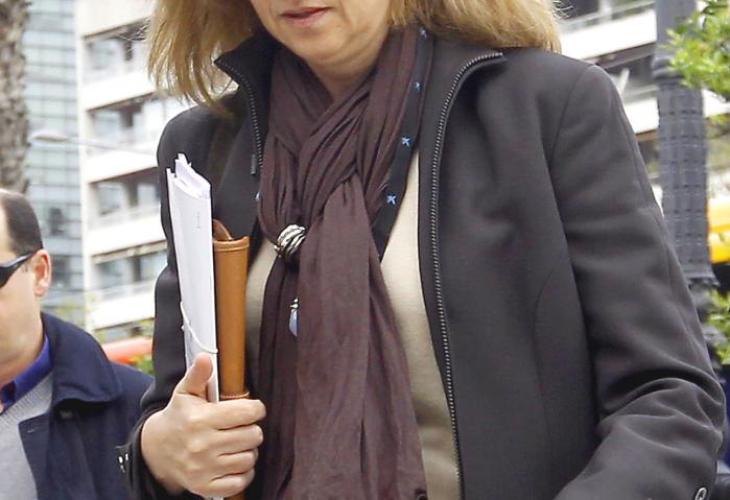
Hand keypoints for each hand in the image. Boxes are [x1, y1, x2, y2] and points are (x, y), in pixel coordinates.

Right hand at [141, 353, 265, 496]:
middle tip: (242, 426)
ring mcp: (204, 468)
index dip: (256, 408)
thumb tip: (205, 357)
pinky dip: (243, 472)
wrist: (156, 452)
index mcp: (200, 419)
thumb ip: (197, 375)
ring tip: (236, 443)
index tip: (252, 408)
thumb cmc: (178, 418)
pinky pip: (241, 481)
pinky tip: (233, 461)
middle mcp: (202, 445)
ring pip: (250, 458)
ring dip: (248, 450)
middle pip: (253, 436)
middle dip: (252, 429)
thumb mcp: (185, 393)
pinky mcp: (206, 487)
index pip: (247, 412)